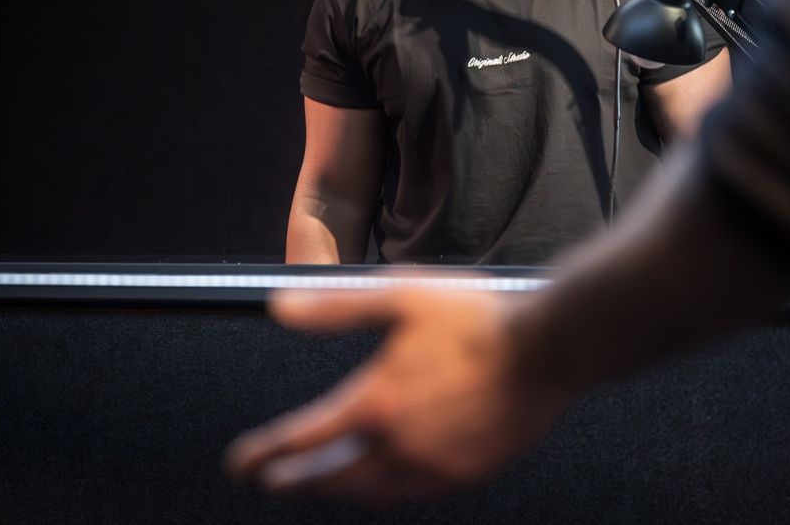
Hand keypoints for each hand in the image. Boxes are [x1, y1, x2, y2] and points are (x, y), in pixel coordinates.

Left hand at [224, 284, 563, 505]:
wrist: (548, 347)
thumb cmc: (480, 318)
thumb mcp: (402, 295)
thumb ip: (338, 306)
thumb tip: (282, 308)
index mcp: (377, 402)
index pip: (302, 438)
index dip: (263, 453)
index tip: (240, 463)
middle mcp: (400, 444)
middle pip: (331, 477)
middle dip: (295, 481)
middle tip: (272, 482)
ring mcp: (436, 465)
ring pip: (373, 492)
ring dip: (340, 490)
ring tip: (326, 486)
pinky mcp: (469, 473)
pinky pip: (416, 493)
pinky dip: (389, 491)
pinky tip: (390, 482)